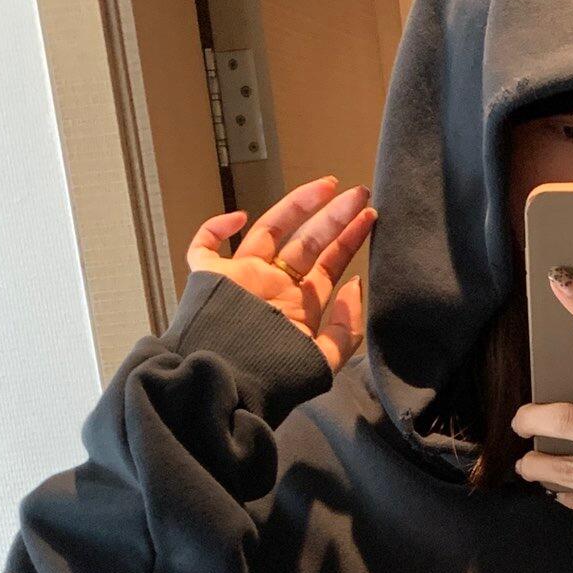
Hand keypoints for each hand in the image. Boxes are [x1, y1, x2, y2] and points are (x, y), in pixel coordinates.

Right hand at [186, 174, 375, 374]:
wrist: (227, 386)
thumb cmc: (274, 377)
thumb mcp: (323, 359)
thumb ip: (345, 329)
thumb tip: (355, 284)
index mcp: (298, 305)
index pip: (327, 265)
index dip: (348, 241)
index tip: (368, 217)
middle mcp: (272, 286)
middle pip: (306, 242)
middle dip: (334, 217)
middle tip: (359, 193)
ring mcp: (241, 278)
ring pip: (269, 230)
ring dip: (298, 206)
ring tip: (330, 186)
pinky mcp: (209, 278)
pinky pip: (204, 246)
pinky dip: (215, 228)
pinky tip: (239, 216)